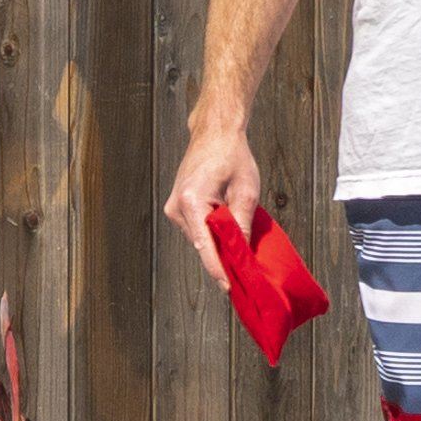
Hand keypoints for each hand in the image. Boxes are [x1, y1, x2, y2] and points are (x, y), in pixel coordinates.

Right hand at [163, 119, 264, 282]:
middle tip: (243, 274)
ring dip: (217, 244)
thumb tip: (242, 253)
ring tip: (239, 247)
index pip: (204, 245)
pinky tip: (227, 232)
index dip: (218, 268)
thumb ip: (242, 225)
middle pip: (201, 244)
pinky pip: (196, 229)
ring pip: (199, 238)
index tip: (228, 287)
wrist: (214, 133)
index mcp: (192, 200)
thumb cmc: (232, 156)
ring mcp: (174, 208)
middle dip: (221, 258)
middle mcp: (177, 207)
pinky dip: (212, 233)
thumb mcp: (246, 191)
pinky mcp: (177, 207)